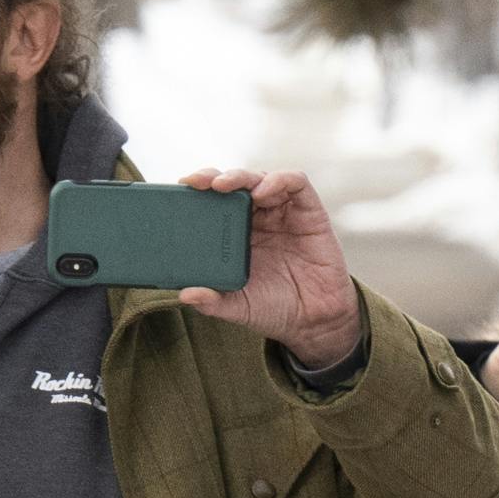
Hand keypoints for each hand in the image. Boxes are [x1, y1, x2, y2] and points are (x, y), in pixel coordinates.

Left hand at [177, 166, 366, 372]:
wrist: (316, 321)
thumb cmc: (276, 309)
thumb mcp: (238, 307)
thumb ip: (212, 302)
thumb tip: (185, 295)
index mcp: (238, 234)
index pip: (216, 201)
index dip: (200, 189)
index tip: (183, 188)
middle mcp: (260, 218)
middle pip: (236, 183)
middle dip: (215, 177)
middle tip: (198, 183)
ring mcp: (284, 213)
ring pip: (261, 178)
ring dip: (241, 176)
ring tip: (224, 185)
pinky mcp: (310, 212)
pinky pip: (296, 183)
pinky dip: (278, 180)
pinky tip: (262, 191)